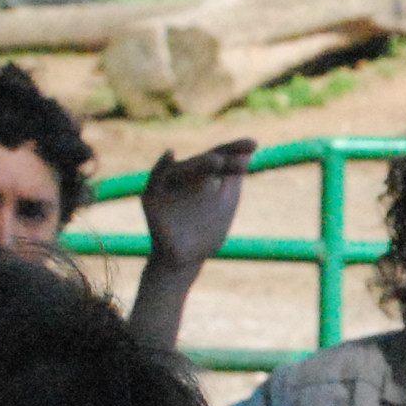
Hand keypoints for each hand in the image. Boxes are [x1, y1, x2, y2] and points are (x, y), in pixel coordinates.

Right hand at [138, 139, 257, 271]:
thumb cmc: (207, 234)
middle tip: (241, 162)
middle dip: (224, 159)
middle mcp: (185, 175)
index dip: (235, 149)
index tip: (255, 144)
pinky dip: (161, 166)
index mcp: (204, 174)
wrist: (186, 261)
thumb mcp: (225, 205)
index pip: (221, 157)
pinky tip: (170, 155)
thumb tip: (248, 155)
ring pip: (185, 169)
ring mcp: (168, 185)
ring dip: (200, 164)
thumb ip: (234, 180)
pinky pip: (155, 178)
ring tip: (217, 161)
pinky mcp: (151, 197)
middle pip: (205, 161)